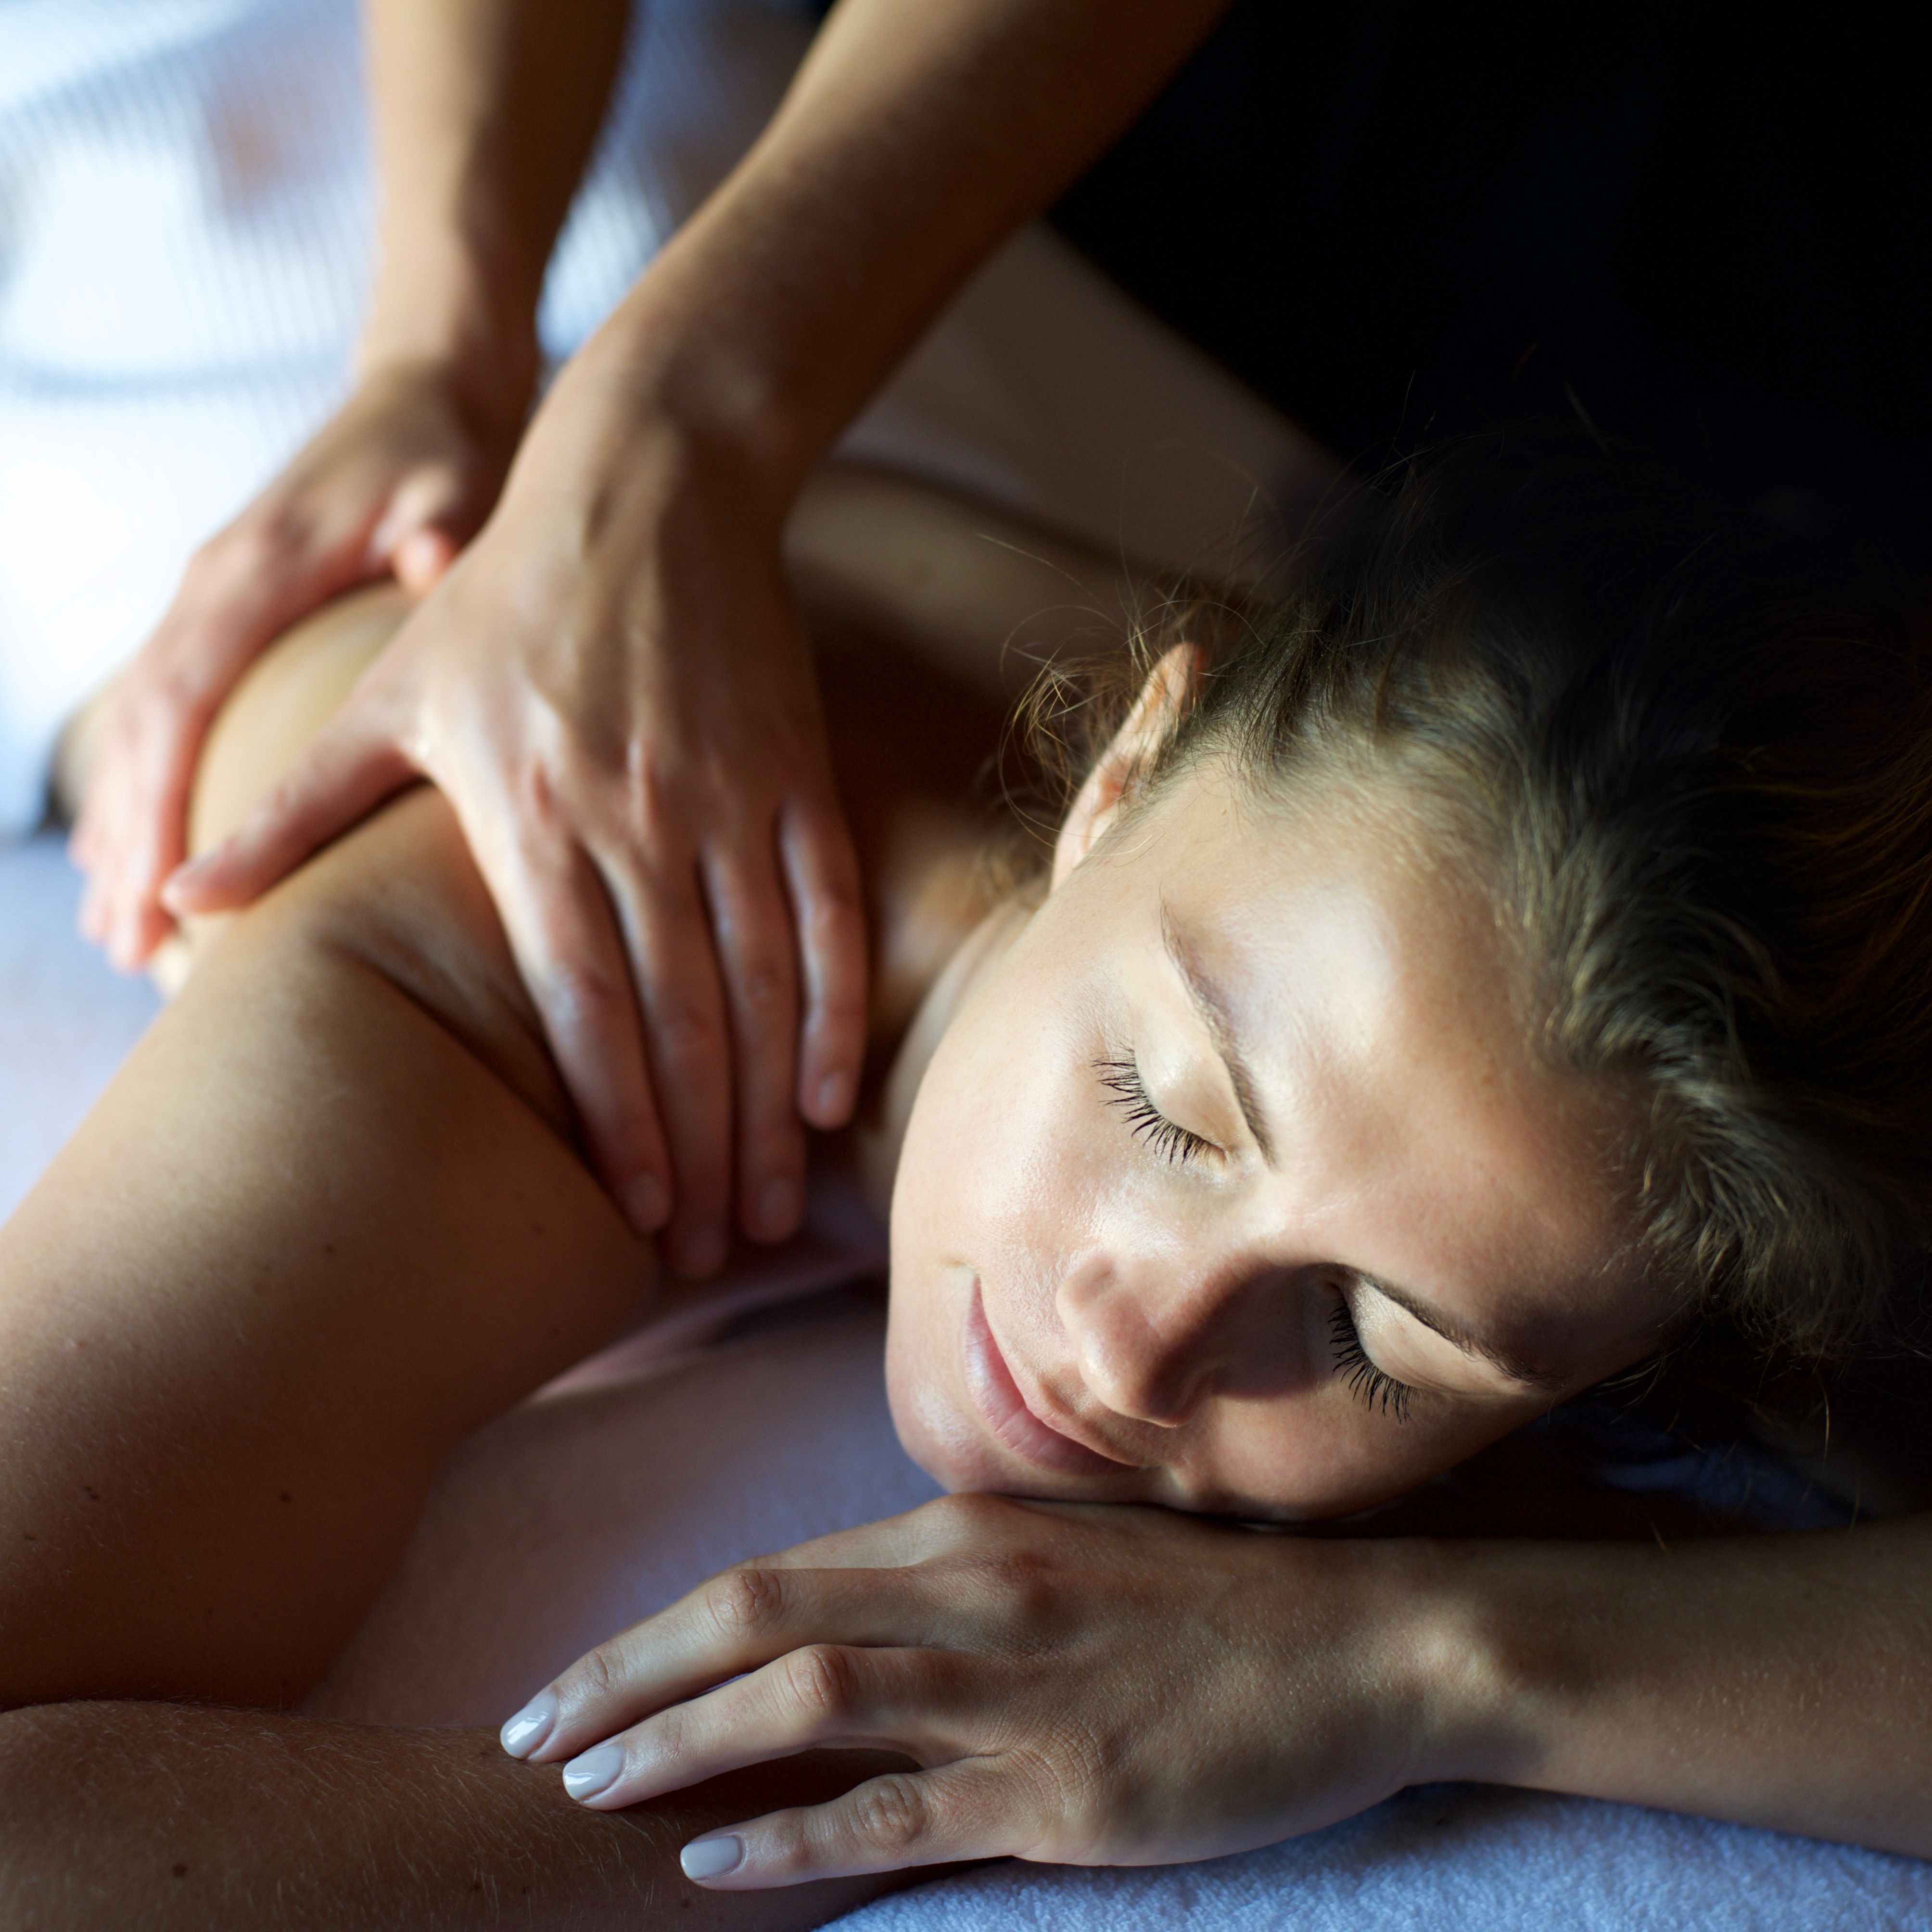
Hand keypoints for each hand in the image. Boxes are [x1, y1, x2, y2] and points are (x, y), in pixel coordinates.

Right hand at [72, 360, 521, 967]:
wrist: (424, 392)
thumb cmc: (446, 453)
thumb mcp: (452, 488)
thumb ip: (439, 536)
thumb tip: (435, 562)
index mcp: (254, 570)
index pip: (183, 699)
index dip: (161, 800)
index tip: (160, 895)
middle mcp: (211, 589)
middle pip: (146, 734)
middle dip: (133, 843)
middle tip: (132, 951)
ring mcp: (209, 604)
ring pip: (144, 735)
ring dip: (130, 833)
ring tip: (126, 941)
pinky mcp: (226, 620)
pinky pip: (169, 721)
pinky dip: (152, 795)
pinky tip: (152, 870)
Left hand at [162, 393, 867, 1271]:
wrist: (643, 490)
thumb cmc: (505, 602)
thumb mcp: (387, 698)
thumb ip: (294, 813)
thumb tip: (171, 910)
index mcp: (533, 820)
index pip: (581, 1004)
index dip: (615, 1119)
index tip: (633, 1214)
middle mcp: (638, 825)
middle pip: (679, 1020)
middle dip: (697, 1147)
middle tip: (707, 1247)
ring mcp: (727, 802)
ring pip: (760, 983)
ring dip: (769, 1104)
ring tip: (772, 1205)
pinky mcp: (795, 776)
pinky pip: (826, 911)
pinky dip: (836, 1004)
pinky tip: (834, 1090)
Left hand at [498, 1493, 1482, 1886]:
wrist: (1364, 1640)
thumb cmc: (1206, 1602)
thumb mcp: (1061, 1555)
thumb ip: (951, 1575)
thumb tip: (836, 1617)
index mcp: (966, 1533)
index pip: (766, 1575)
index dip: (652, 1631)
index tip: (565, 1681)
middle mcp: (974, 1591)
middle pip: (755, 1616)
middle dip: (624, 1676)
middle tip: (521, 1736)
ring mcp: (1017, 1687)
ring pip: (805, 1697)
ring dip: (678, 1743)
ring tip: (580, 1791)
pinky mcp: (1065, 1784)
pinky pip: (901, 1807)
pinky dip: (796, 1831)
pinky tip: (714, 1858)